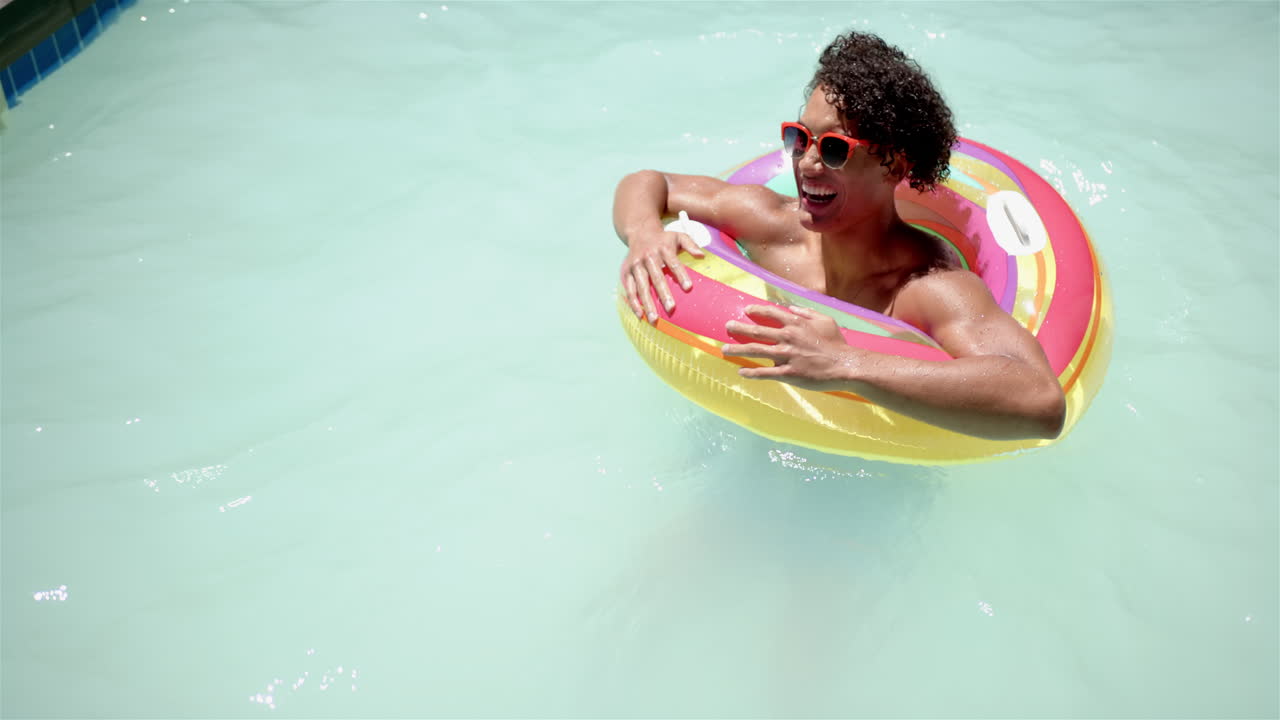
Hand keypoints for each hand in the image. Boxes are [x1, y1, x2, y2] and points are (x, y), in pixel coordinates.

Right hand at [620, 228, 704, 322]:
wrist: (640, 233)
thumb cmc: (663, 239)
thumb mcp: (678, 236)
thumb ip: (690, 244)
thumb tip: (701, 256)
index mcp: (663, 249)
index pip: (673, 263)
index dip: (681, 275)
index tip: (688, 288)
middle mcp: (648, 257)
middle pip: (656, 277)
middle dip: (663, 294)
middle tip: (671, 309)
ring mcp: (636, 265)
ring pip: (641, 286)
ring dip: (647, 303)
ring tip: (654, 319)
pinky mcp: (627, 272)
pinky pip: (629, 290)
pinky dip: (633, 303)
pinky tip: (640, 315)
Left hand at [722, 305, 862, 390]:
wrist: (845, 365)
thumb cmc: (836, 343)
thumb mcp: (825, 320)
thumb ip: (807, 312)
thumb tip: (792, 308)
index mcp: (796, 324)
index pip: (771, 313)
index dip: (756, 311)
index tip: (745, 310)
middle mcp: (788, 337)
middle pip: (757, 331)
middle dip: (739, 328)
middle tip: (727, 326)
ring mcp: (787, 356)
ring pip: (756, 351)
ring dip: (738, 349)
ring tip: (724, 349)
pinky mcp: (788, 373)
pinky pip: (766, 373)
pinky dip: (752, 372)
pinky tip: (741, 371)